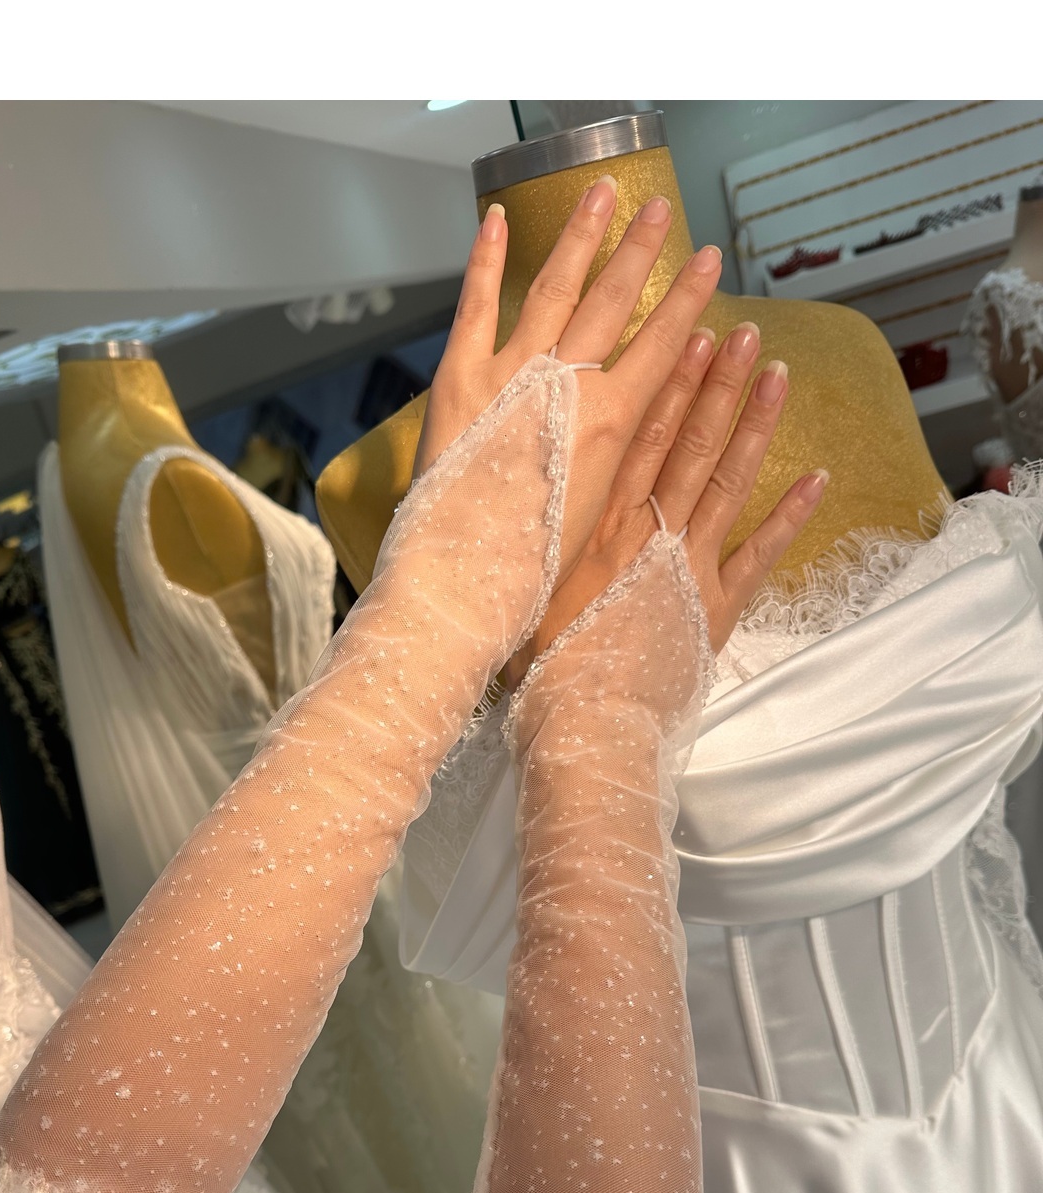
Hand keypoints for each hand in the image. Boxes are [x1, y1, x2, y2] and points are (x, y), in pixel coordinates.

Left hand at [417, 178, 726, 584]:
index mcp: (610, 424)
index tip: (708, 262)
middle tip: (663, 209)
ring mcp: (510, 375)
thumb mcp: (599, 520)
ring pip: (554, 289)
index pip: (660, 344)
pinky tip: (495, 218)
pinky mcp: (459, 380)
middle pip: (612, 302)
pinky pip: (475, 307)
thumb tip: (624, 441)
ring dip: (580, 236)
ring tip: (600, 193)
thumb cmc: (535, 572)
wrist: (466, 582)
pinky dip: (485, 260)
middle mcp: (566, 386)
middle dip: (640, 251)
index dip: (686, 300)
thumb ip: (614, 468)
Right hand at [506, 320, 828, 681]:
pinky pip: (761, 555)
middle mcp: (645, 532)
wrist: (585, 721)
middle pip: (688, 442)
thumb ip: (531, 548)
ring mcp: (686, 565)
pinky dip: (790, 516)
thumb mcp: (524, 592)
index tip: (689, 336)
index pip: (640, 435)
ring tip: (779, 374)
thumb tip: (514, 515)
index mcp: (598, 524)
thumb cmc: (543, 665)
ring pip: (726, 481)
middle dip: (718, 383)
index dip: (669, 384)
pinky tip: (818, 478)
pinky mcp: (714, 606)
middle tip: (745, 332)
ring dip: (755, 425)